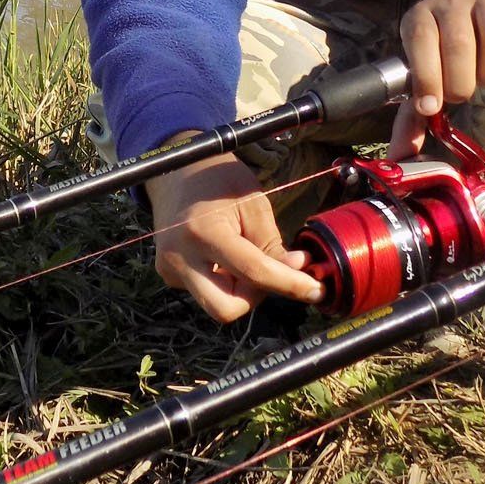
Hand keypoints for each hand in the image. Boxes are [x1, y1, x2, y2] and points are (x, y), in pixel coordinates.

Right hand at [145, 143, 325, 322]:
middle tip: (270, 273)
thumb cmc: (220, 183)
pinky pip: (206, 293)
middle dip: (255, 297)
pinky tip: (225, 258)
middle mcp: (179, 257)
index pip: (253, 272)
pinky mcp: (168, 275)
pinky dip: (225, 283)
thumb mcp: (254, 206)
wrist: (178, 174)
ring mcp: (169, 269)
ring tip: (245, 257)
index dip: (290, 284)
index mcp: (202, 232)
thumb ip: (274, 245)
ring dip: (241, 291)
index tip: (316, 290)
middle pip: (226, 309)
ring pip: (217, 305)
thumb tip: (299, 276)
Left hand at [390, 0, 484, 157]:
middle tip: (462, 92)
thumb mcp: (423, 67)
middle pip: (459, 44)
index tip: (432, 106)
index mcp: (420, 16)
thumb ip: (413, 111)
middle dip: (462, 82)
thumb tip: (400, 156)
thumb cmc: (444, 42)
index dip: (427, 77)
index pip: (421, 41)